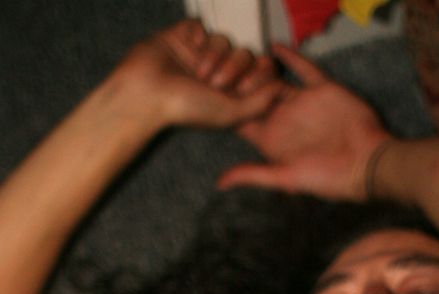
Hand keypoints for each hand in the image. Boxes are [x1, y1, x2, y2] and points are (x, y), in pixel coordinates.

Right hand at [118, 19, 282, 129]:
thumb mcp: (230, 113)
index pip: (259, 73)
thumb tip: (281, 88)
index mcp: (231, 94)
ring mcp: (200, 54)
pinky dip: (197, 36)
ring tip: (198, 73)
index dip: (260, 73)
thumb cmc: (186, 109)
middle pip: (245, 54)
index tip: (252, 80)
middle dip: (235, 67)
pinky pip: (202, 25)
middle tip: (216, 83)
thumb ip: (260, 102)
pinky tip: (188, 49)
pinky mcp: (184, 36)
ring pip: (224, 39)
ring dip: (214, 55)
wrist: (146, 94)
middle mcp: (218, 73)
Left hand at [218, 44, 390, 199]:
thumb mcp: (286, 177)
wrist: (367, 162)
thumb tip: (219, 183)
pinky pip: (302, 69)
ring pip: (273, 80)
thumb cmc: (328, 177)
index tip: (212, 95)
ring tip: (244, 57)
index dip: (227, 108)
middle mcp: (284, 120)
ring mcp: (302, 104)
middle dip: (239, 83)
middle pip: (253, 96)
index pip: (242, 120)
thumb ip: (253, 175)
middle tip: (225, 69)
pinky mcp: (321, 90)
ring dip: (259, 69)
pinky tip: (274, 46)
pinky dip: (289, 57)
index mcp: (272, 141)